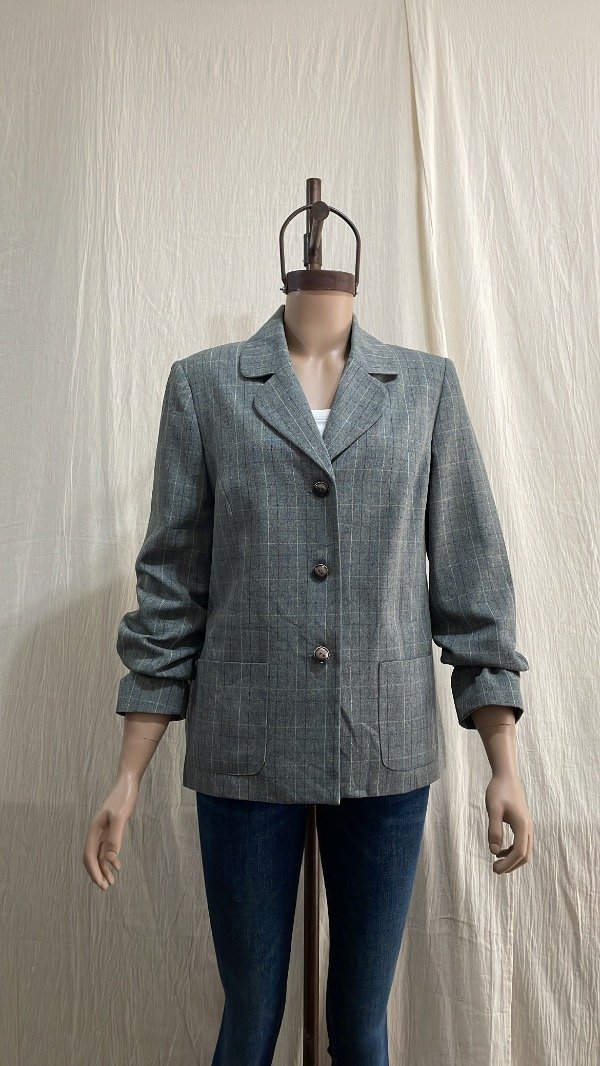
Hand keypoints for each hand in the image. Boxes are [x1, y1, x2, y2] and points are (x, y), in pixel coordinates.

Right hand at [83, 774, 139, 889]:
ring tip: (111, 883)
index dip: (93, 871)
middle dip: (97, 873)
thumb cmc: (123, 798)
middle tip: (105, 888)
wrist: (128, 783)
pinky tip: (118, 866)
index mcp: (94, 829)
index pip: (89, 855)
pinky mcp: (111, 829)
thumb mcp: (120, 817)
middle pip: (92, 857)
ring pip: (100, 854)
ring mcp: (103, 831)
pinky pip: (107, 848)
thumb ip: (115, 837)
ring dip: (104, 869)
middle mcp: (96, 832)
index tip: (100, 884)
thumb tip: (110, 859)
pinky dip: (111, 859)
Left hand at [485, 771, 533, 873]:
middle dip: (511, 866)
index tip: (494, 869)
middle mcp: (529, 828)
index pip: (519, 853)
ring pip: (525, 851)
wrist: (507, 776)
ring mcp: (528, 826)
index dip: (507, 864)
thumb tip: (494, 852)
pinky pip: (522, 844)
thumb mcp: (493, 810)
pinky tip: (500, 850)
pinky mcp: (524, 824)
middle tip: (494, 869)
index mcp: (523, 825)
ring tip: (497, 862)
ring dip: (512, 860)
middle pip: (525, 856)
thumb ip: (494, 830)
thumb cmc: (498, 791)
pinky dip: (513, 851)